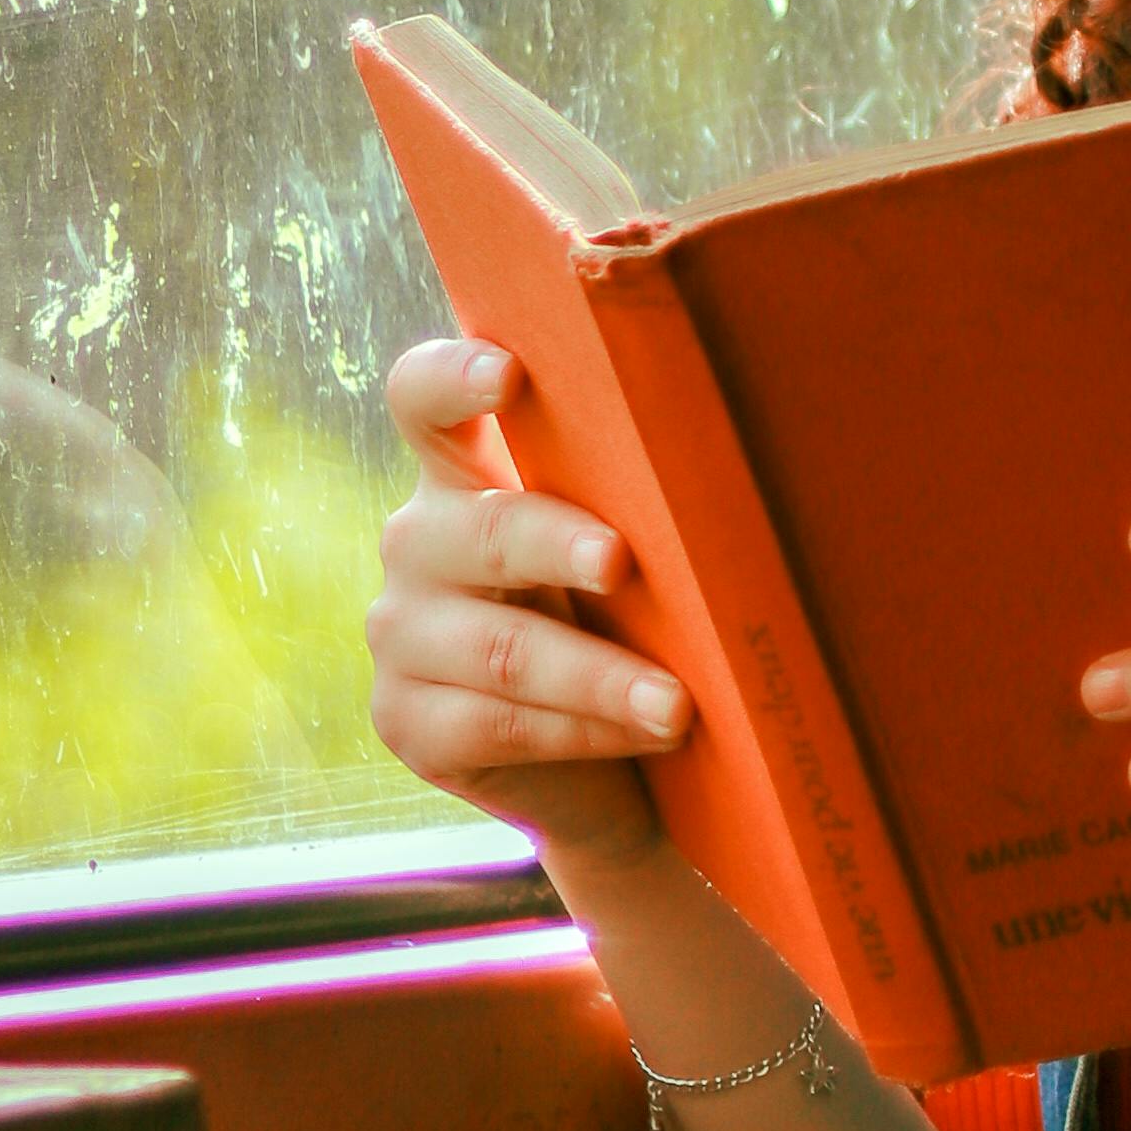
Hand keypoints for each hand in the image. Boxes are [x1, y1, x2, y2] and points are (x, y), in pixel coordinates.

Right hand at [365, 338, 688, 886]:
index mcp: (465, 473)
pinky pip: (501, 724)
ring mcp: (403, 636)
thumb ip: (636, 497)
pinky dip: (584, 731)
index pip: (425, 400)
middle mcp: (418, 542)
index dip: (452, 379)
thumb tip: (726, 472)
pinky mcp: (409, 724)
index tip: (508, 372)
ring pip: (503, 648)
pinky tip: (643, 735)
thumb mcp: (631, 546)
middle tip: (621, 563)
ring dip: (599, 676)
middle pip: (482, 532)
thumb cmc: (633, 620)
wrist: (609, 758)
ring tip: (676, 703)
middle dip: (556, 546)